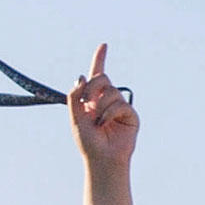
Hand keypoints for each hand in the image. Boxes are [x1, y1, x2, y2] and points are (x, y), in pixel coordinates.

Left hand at [66, 47, 137, 168]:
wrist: (102, 158)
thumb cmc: (88, 141)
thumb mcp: (74, 117)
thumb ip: (74, 96)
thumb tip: (82, 77)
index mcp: (92, 99)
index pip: (97, 76)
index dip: (100, 59)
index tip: (104, 46)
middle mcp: (106, 100)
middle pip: (102, 79)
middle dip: (92, 88)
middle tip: (87, 103)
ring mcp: (119, 107)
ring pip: (110, 92)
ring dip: (100, 106)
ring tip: (98, 122)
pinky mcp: (130, 115)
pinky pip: (120, 104)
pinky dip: (109, 113)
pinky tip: (105, 123)